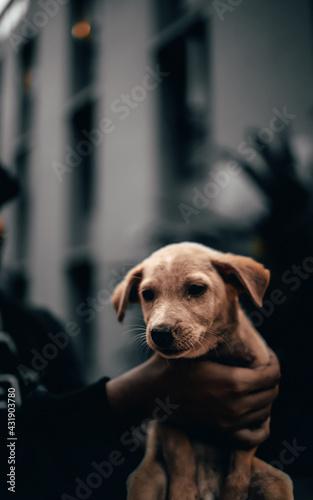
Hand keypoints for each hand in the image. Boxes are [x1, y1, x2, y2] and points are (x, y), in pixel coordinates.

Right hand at [106, 348, 279, 448]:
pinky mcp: (222, 432)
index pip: (271, 375)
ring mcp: (229, 422)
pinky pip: (255, 436)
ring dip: (265, 397)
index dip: (273, 363)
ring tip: (257, 385)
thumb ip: (227, 348)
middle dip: (271, 379)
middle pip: (271, 393)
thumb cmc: (174, 366)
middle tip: (263, 368)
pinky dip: (261, 426)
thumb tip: (249, 349)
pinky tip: (256, 413)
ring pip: (265, 411)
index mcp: (233, 382)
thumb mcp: (200, 350)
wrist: (150, 392)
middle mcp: (236, 405)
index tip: (268, 356)